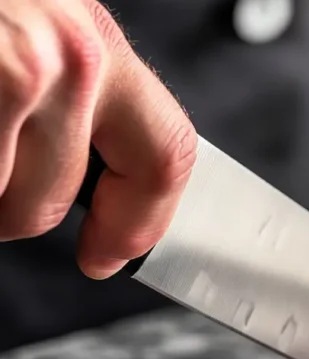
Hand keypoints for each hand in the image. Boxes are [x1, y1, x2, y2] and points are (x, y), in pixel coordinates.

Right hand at [0, 0, 197, 277]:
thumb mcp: (25, 29)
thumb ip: (66, 96)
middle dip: (3, 211)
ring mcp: (14, 71)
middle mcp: (65, 56)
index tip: (110, 252)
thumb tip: (82, 181)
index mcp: (90, 42)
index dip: (140, 220)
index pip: (166, 153)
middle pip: (50, 204)